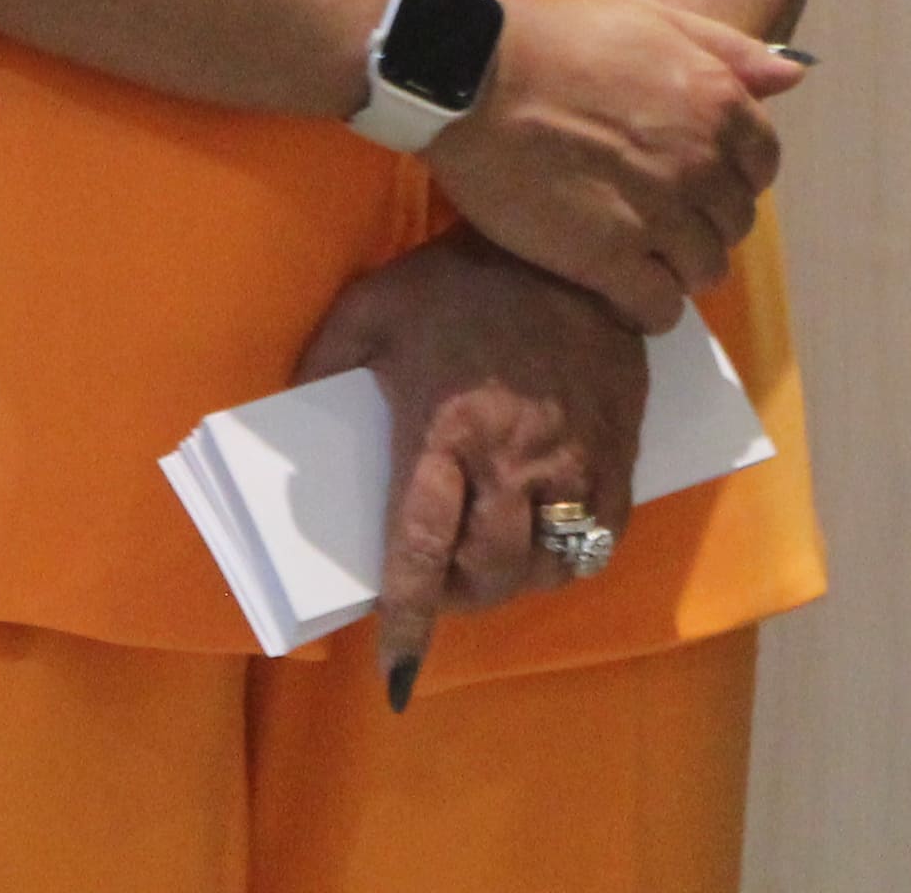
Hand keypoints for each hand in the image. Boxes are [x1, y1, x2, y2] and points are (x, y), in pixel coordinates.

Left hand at [293, 233, 652, 711]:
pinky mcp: (621, 445)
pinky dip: (577, 553)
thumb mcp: (372, 307)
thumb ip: (323, 362)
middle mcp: (514, 461)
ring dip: (520, 579)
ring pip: (552, 562)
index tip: (396, 670)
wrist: (573, 241)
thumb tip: (289, 411)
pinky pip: (606, 532)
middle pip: (493, 571)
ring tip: (500, 565)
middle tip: (447, 588)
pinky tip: (555, 537)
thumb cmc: (463, 278)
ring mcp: (576, 458)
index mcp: (446, 434)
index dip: (410, 619)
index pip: (424, 552)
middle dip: (464, 598)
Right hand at [427, 0, 805, 331]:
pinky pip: (658, 307)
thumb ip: (729, 50)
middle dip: (706, 223)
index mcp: (718, 104)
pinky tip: (626, 295)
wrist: (473, 75)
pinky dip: (651, 309)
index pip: (761, 165)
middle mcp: (699, 162)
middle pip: (734, 221)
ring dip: (681, 269)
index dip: (733, 178)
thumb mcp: (655, 18)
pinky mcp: (606, 257)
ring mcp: (656, 213)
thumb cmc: (559, 39)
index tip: (699, 183)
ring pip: (704, 269)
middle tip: (663, 222)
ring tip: (644, 259)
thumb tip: (793, 76)